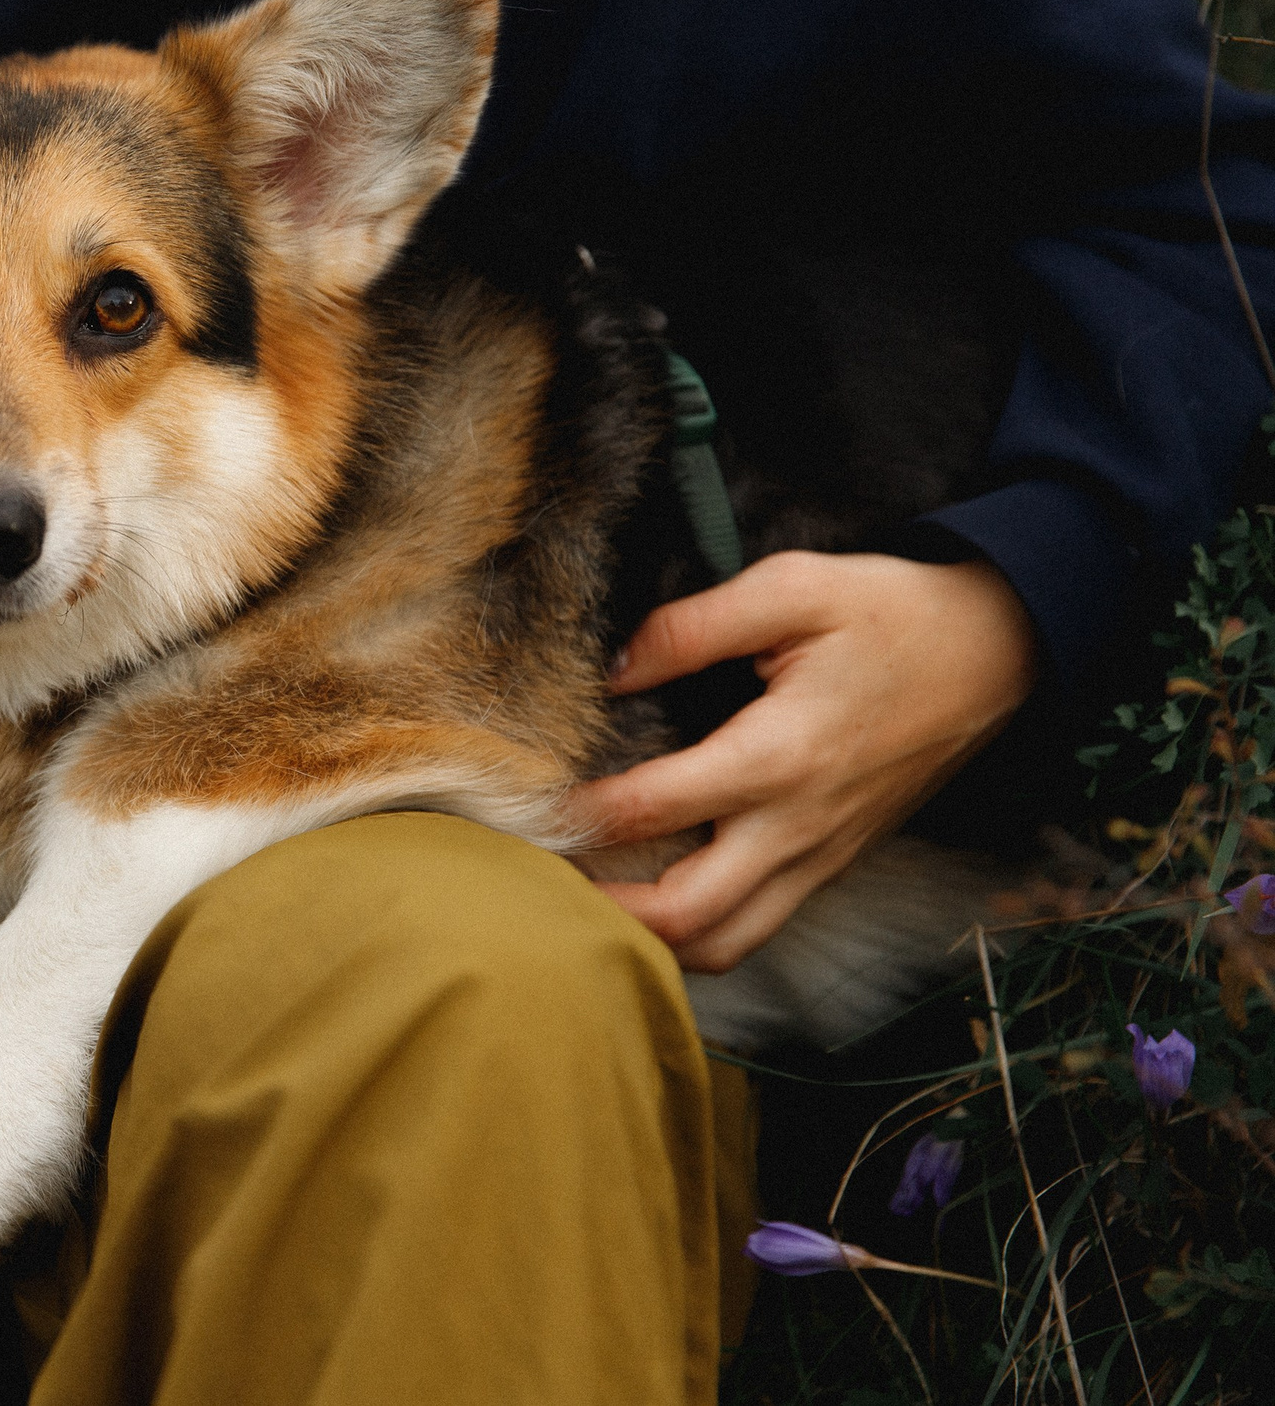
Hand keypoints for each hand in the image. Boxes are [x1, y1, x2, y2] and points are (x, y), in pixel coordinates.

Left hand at [565, 551, 1035, 973]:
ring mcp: (821, 855)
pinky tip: (651, 898)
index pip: (658, 809)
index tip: (529, 807)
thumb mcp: (793, 587)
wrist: (1001, 652)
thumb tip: (613, 670)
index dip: (581, 816)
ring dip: (654, 940)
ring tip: (588, 904)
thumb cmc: (893, 613)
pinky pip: (759, 926)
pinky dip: (700, 931)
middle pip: (688, 917)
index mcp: (782, 755)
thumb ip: (691, 627)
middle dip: (605, 913)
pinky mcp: (832, 863)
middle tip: (541, 883)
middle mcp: (800, 826)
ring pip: (727, 943)